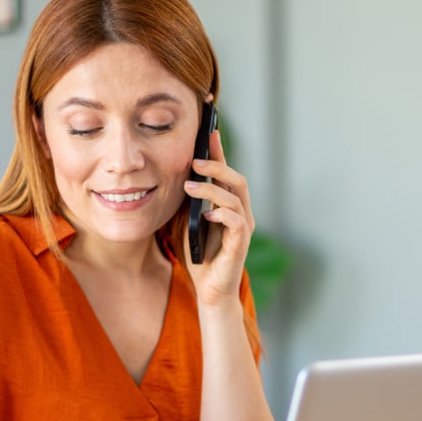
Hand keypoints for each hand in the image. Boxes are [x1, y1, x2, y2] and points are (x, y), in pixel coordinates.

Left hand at [183, 129, 254, 305]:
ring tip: (189, 185)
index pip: (226, 173)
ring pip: (236, 197)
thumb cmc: (201, 255)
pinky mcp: (241, 243)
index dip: (219, 152)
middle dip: (218, 165)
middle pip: (237, 179)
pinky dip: (222, 213)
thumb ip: (189, 201)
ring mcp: (243, 227)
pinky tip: (206, 214)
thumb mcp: (189, 221)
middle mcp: (241, 213)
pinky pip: (237, 221)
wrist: (210, 289)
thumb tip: (178, 177)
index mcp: (230, 205)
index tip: (208, 131)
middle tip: (196, 160)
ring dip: (212, 188)